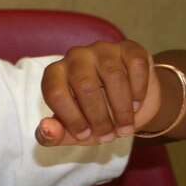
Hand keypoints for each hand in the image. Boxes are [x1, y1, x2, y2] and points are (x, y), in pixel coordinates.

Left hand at [36, 41, 160, 145]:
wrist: (129, 106)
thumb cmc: (93, 117)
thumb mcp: (72, 132)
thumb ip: (53, 135)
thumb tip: (47, 128)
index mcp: (55, 74)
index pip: (55, 93)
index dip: (71, 118)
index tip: (84, 135)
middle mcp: (76, 56)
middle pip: (85, 85)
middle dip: (98, 118)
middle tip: (108, 137)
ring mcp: (102, 49)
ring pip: (113, 76)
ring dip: (121, 109)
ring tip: (125, 127)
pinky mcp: (129, 48)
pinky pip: (136, 65)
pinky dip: (139, 89)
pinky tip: (136, 104)